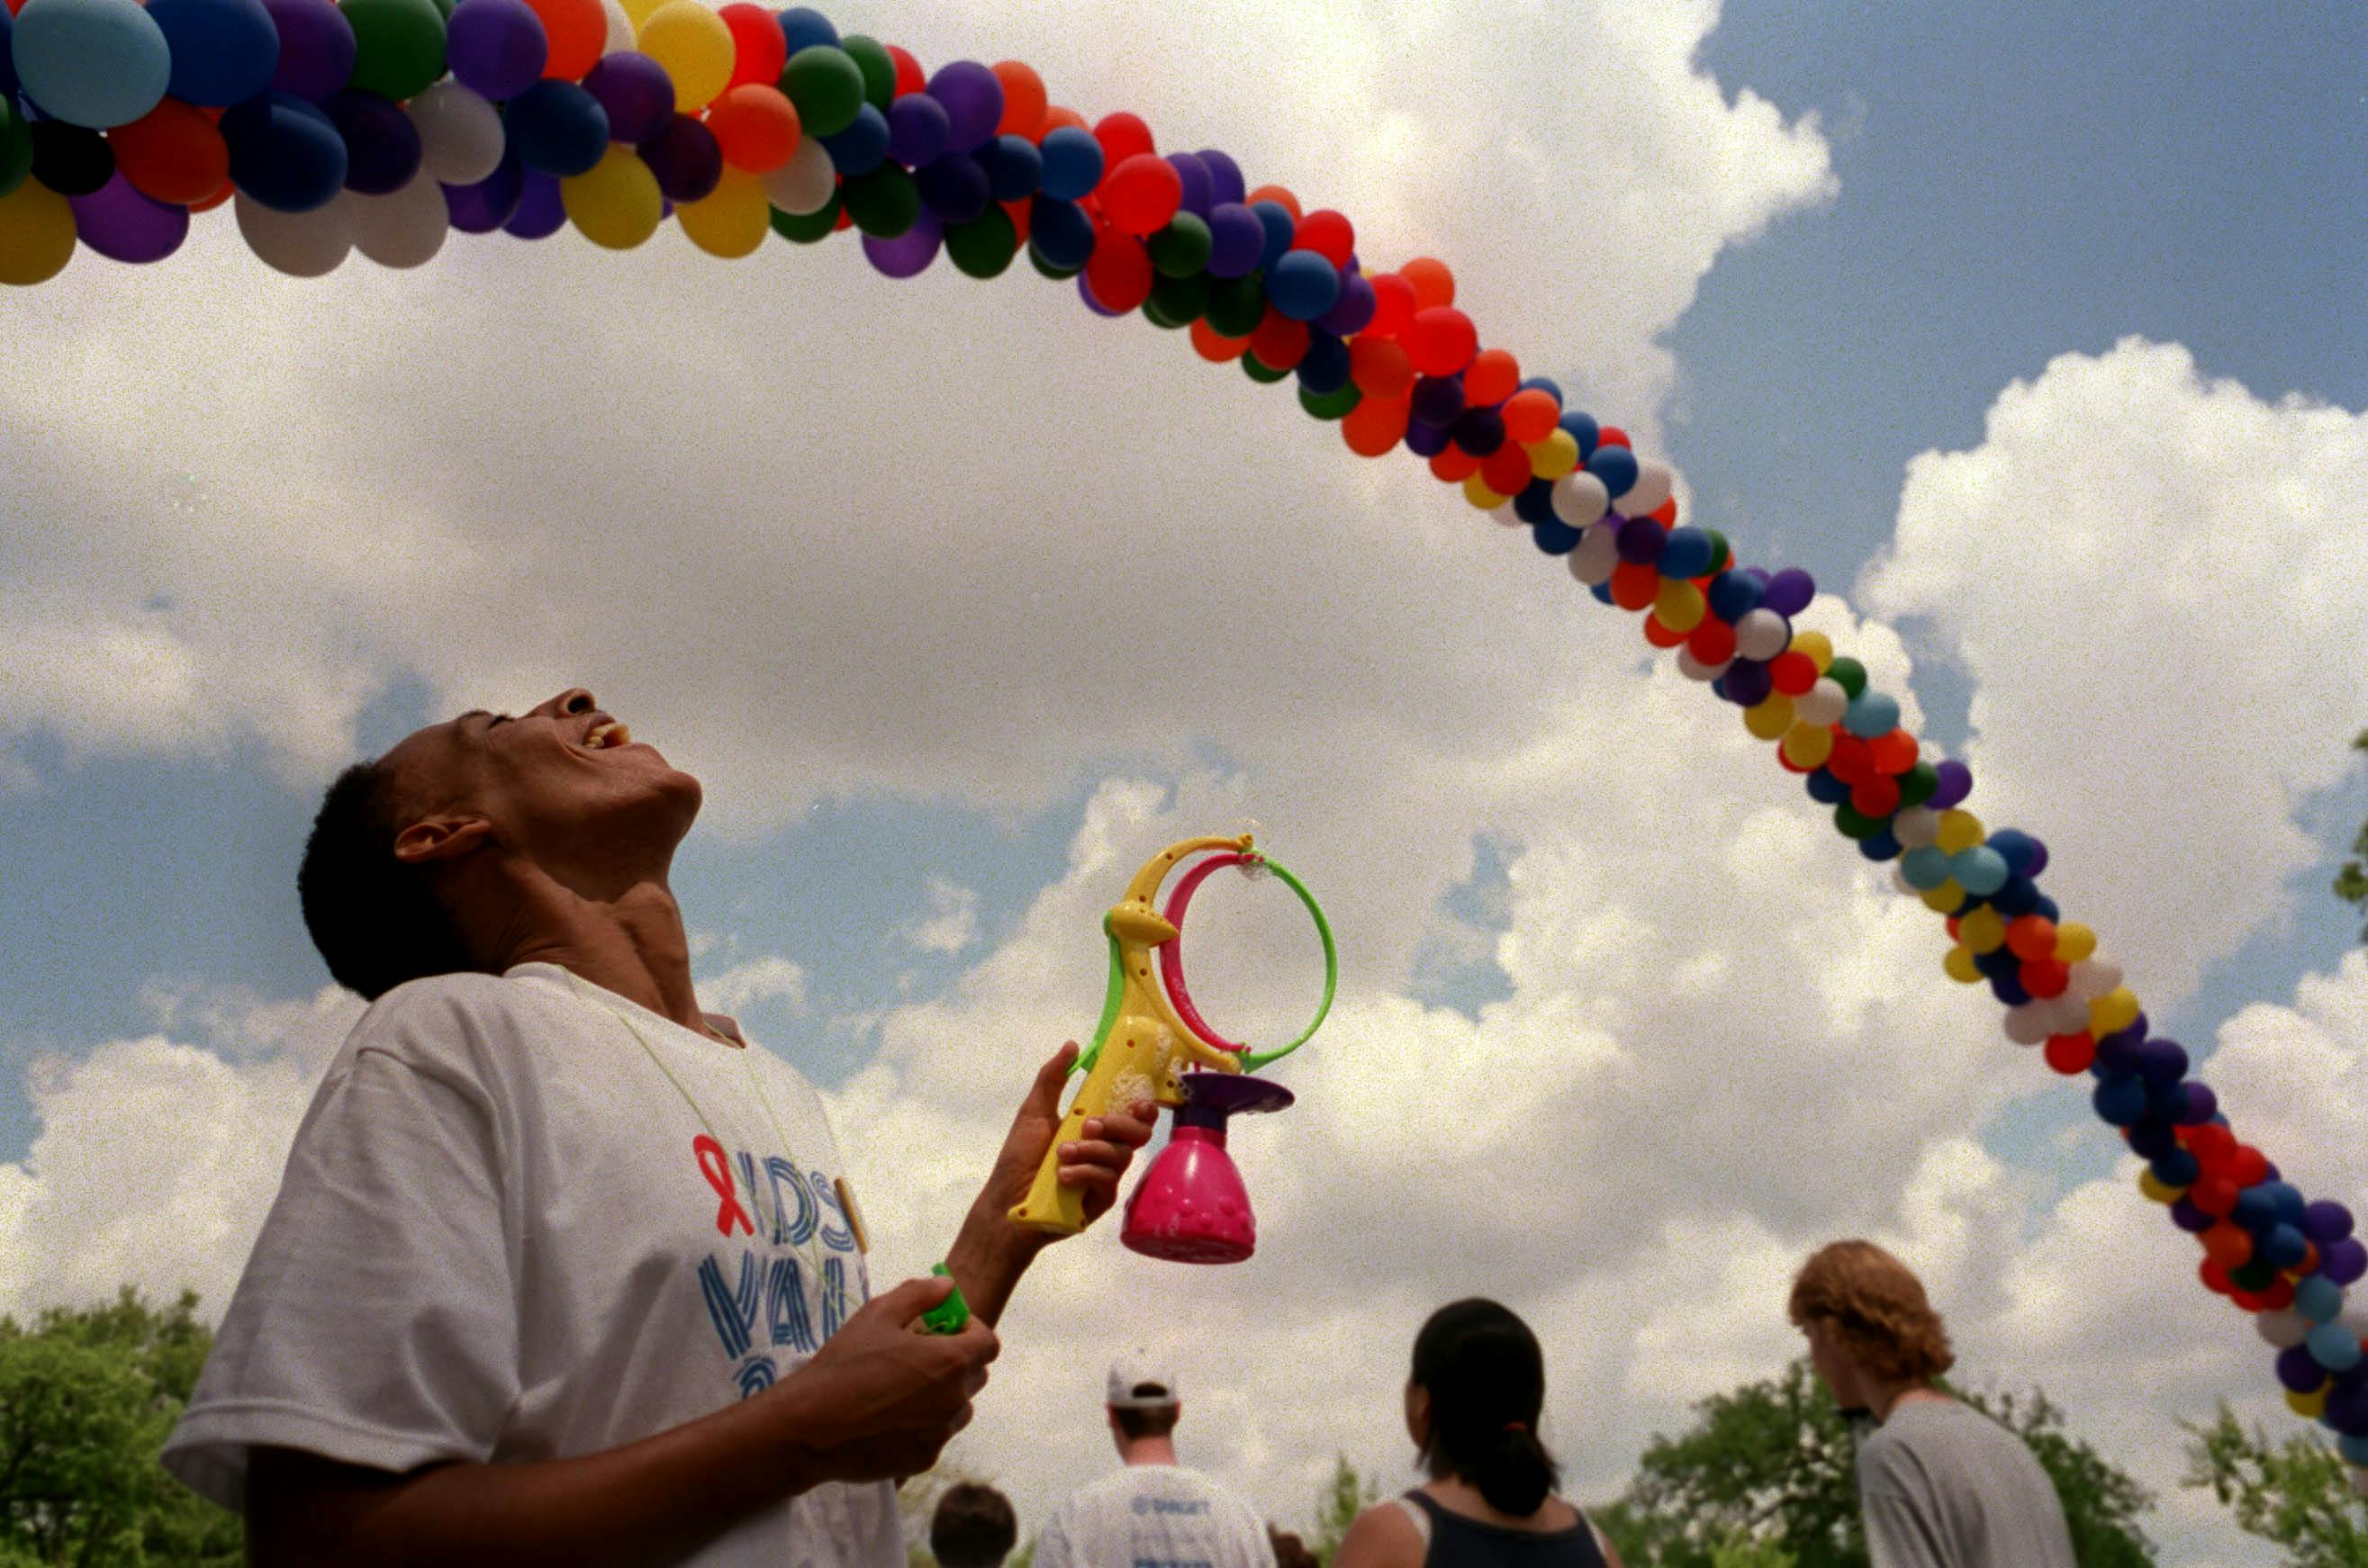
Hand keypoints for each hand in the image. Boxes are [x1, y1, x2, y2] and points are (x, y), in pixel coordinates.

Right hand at [789, 1275, 999, 1483]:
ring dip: (944, 1396)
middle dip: (956, 1361)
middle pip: (975, 1375)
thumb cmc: (846, 1364)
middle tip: (918, 1356)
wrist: (811, 1427)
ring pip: (959, 1409)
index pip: (988, 1343)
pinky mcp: (924, 1461)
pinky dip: (924, 1425)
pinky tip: (889, 1420)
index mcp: (951, 1361)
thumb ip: (920, 1294)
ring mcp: (941, 1434)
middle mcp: (955, 1400)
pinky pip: (936, 1436)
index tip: (944, 1329)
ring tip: (903, 1390)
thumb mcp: (878, 1314)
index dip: (970, 1331)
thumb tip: (948, 1286)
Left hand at [983, 1042, 1156, 1228]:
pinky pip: (1107, 1181)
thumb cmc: (1020, 1157)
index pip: (1133, 1115)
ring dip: (1091, 1150)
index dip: (1143, 1107)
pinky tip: (1064, 1175)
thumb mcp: (1034, 1112)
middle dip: (1118, 1124)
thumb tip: (1072, 1045)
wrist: (1005, 1201)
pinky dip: (1086, 1172)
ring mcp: (1106, 1177)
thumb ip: (1052, 1078)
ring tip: (1061, 1153)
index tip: (1137, 1101)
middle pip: (1138, 1133)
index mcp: (1096, 1128)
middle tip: (1089, 1125)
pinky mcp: (1100, 1201)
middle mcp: (1106, 1150)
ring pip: (1121, 1156)